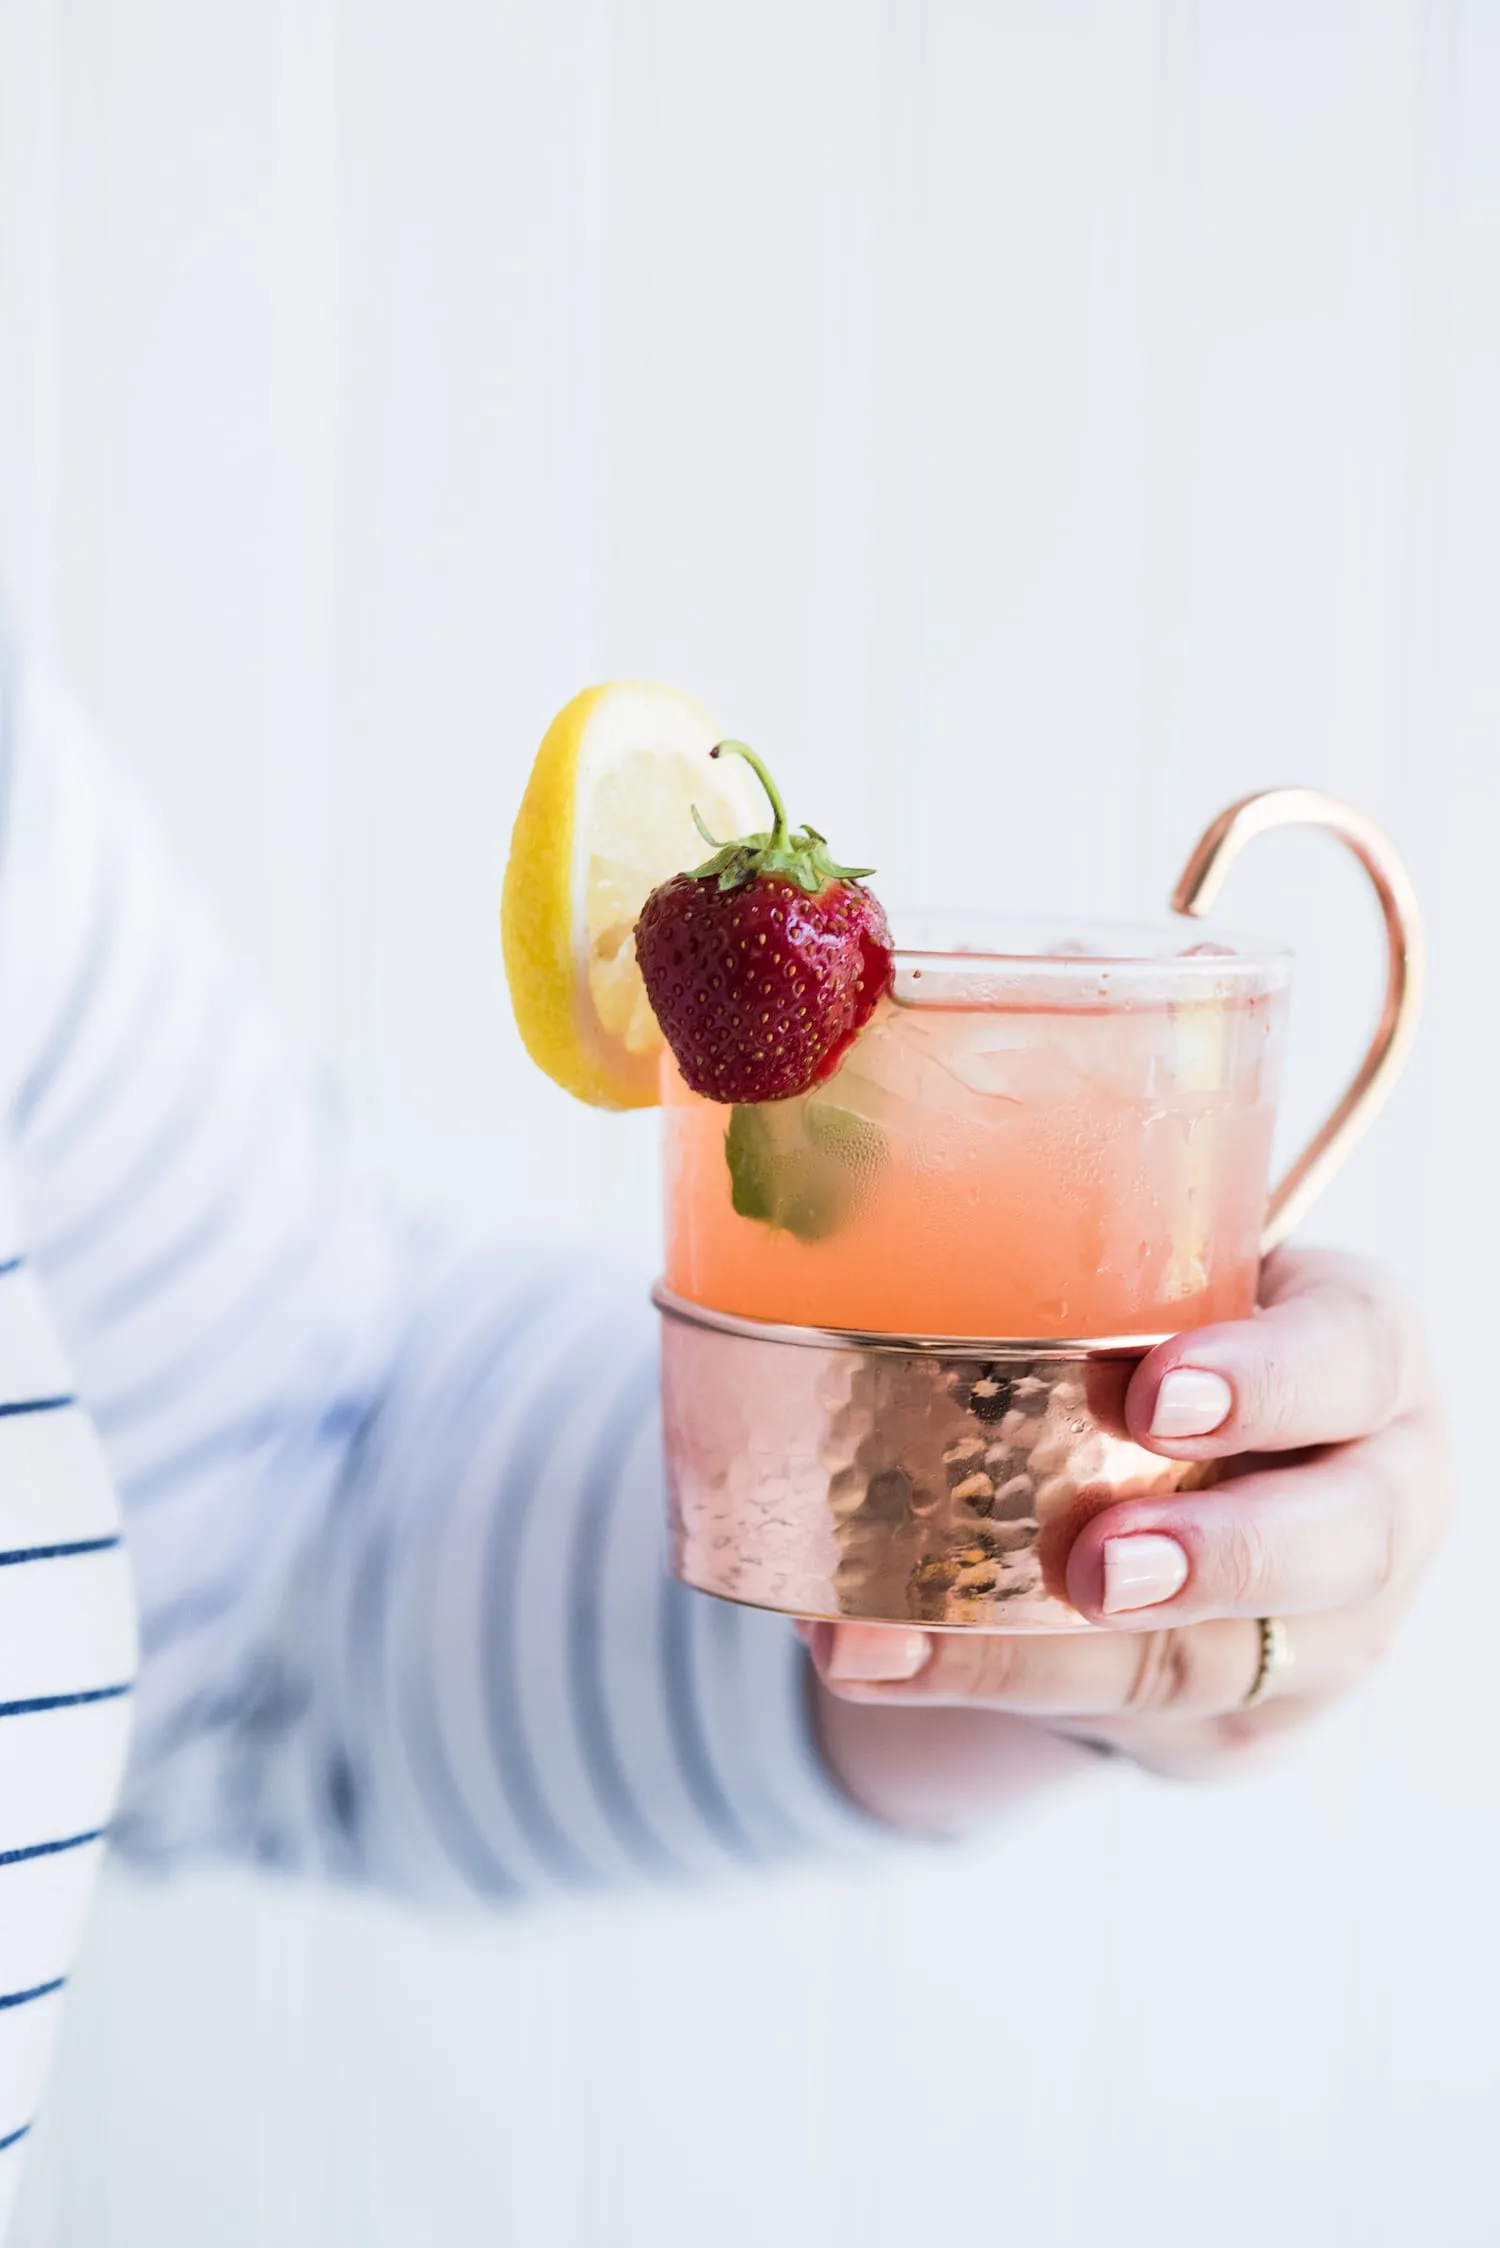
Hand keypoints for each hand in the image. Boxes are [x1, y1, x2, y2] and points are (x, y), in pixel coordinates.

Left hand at [808, 1249, 1452, 1829]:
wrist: (1213, 1481)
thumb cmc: (1172, 1336)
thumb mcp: (1173, 1274)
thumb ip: (1082, 1246)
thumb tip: (859, 1189)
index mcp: (1361, 1351)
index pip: (1351, 1356)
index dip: (1267, 1380)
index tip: (1153, 1393)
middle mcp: (1376, 1493)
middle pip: (1345, 1542)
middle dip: (1219, 1556)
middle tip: (1092, 1563)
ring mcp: (1326, 1627)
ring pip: (1213, 1661)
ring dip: (1042, 1657)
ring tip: (891, 1640)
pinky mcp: (1243, 1716)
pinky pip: (1130, 1717)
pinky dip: (990, 1685)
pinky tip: (875, 1657)